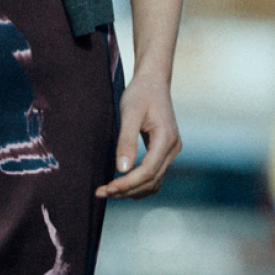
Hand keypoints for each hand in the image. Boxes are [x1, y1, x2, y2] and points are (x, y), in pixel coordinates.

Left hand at [95, 71, 180, 198]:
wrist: (153, 81)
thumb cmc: (140, 94)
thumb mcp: (129, 113)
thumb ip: (126, 141)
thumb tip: (122, 169)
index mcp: (167, 138)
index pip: (149, 171)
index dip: (128, 183)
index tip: (108, 188)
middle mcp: (173, 148)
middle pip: (151, 180)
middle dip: (127, 190)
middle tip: (101, 193)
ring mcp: (171, 151)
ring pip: (154, 182)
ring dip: (132, 190)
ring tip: (108, 191)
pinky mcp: (165, 152)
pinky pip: (154, 176)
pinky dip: (139, 184)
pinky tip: (122, 185)